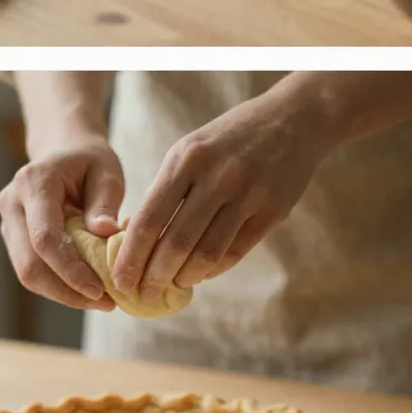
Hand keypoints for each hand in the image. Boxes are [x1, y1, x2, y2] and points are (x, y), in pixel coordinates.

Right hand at [0, 135, 124, 310]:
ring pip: (26, 272)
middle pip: (29, 262)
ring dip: (62, 293)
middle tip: (105, 303)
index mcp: (34, 182)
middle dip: (66, 290)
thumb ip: (105, 203)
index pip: (44, 237)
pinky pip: (30, 269)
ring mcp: (8, 221)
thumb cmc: (90, 161)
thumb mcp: (107, 172)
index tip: (100, 290)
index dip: (70, 270)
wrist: (64, 149)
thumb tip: (106, 235)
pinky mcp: (12, 237)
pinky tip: (84, 289)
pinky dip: (57, 285)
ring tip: (99, 300)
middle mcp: (12, 202)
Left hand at [111, 88, 332, 298]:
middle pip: (176, 243)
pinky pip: (235, 251)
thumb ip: (167, 190)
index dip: (131, 256)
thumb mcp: (190, 150)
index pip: (149, 219)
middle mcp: (216, 177)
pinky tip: (201, 273)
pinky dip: (213, 268)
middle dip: (153, 276)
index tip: (119, 279)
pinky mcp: (272, 211)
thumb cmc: (228, 138)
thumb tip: (138, 238)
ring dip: (184, 276)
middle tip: (142, 294)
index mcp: (186, 159)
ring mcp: (247, 195)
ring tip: (172, 284)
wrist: (292, 119)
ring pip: (207, 253)